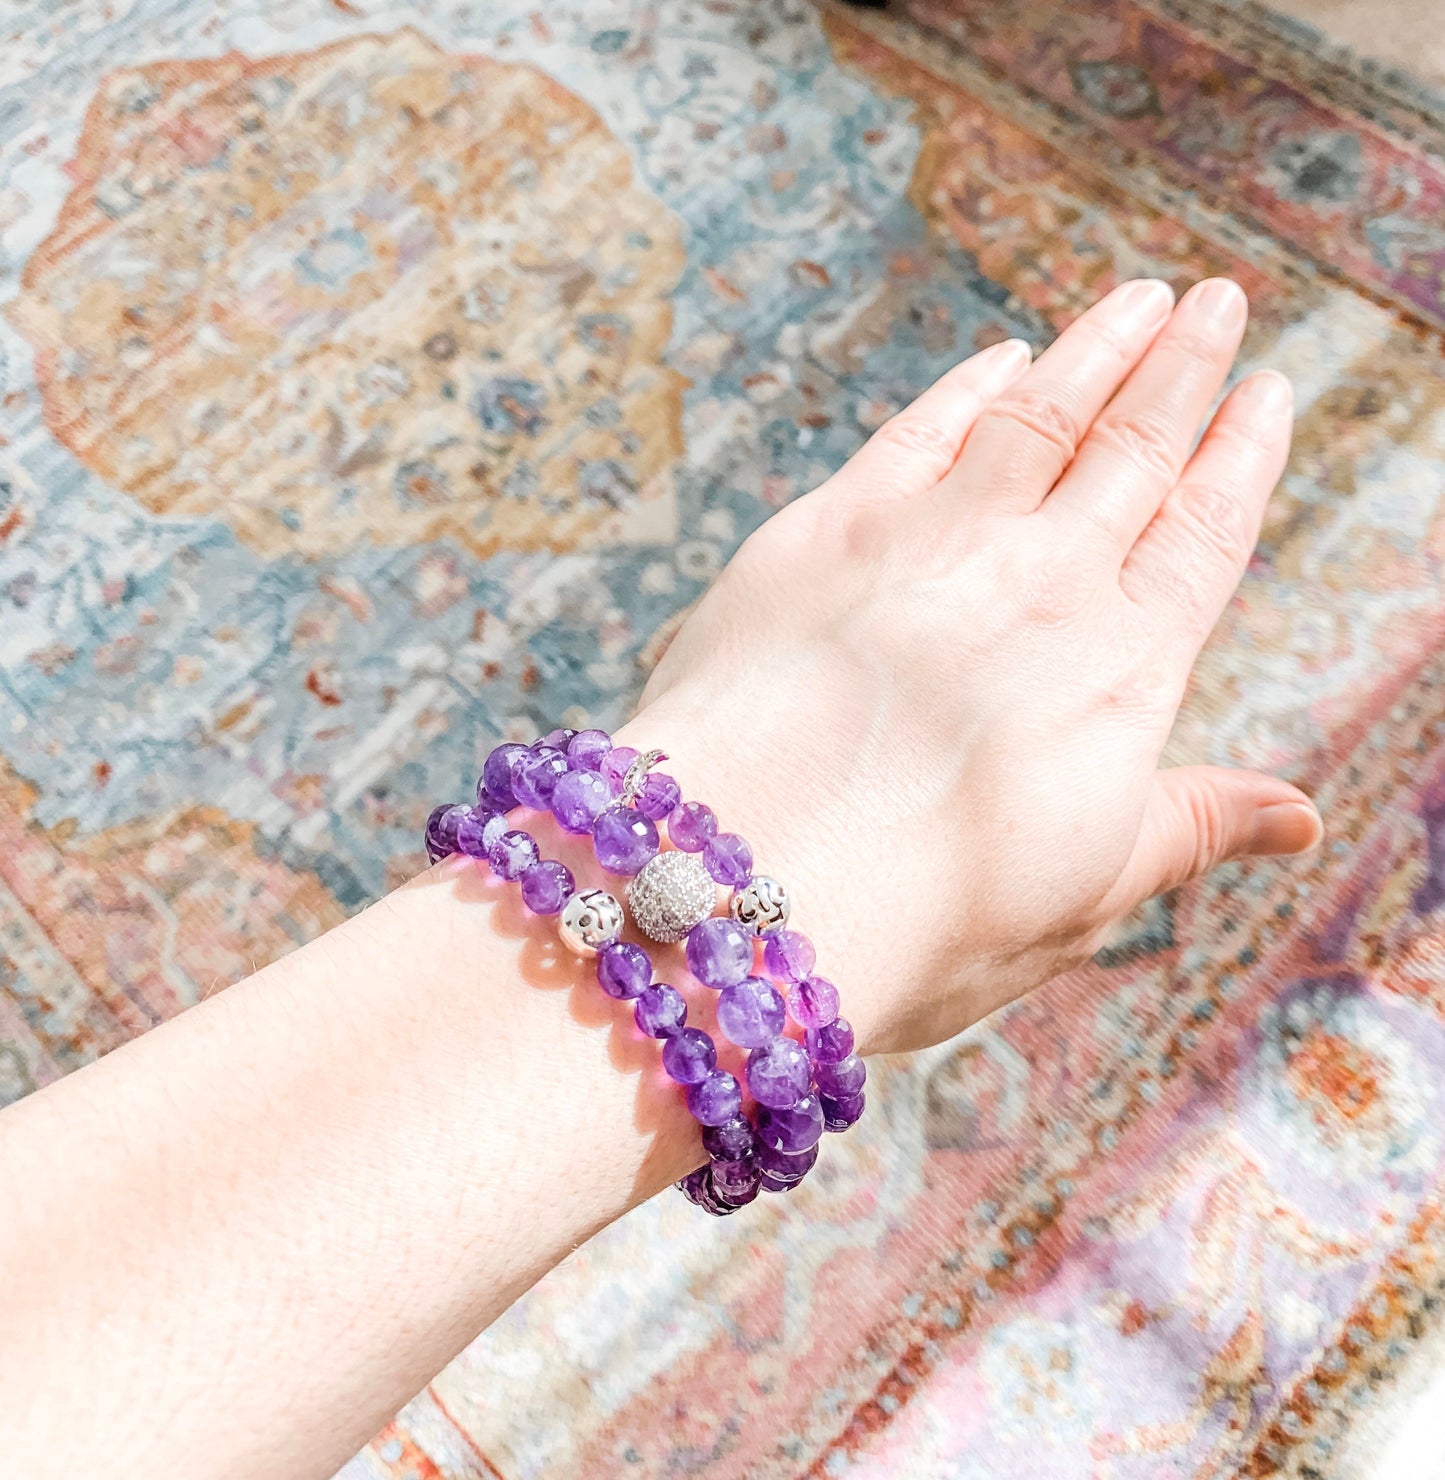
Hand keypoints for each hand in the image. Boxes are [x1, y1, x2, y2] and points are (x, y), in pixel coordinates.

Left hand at [619, 277, 1319, 1055]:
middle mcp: (1038, 584)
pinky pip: (917, 434)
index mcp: (1119, 672)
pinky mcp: (825, 531)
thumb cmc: (919, 915)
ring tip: (1139, 297)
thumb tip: (1302, 816)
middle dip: (1180, 367)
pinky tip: (999, 359)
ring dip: (1092, 349)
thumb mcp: (1082, 894)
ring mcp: (929, 545)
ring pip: (1036, 416)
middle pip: (1130, 450)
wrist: (750, 882)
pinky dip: (966, 389)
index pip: (1202, 533)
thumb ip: (1189, 826)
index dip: (1239, 454)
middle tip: (1218, 298)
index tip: (1266, 389)